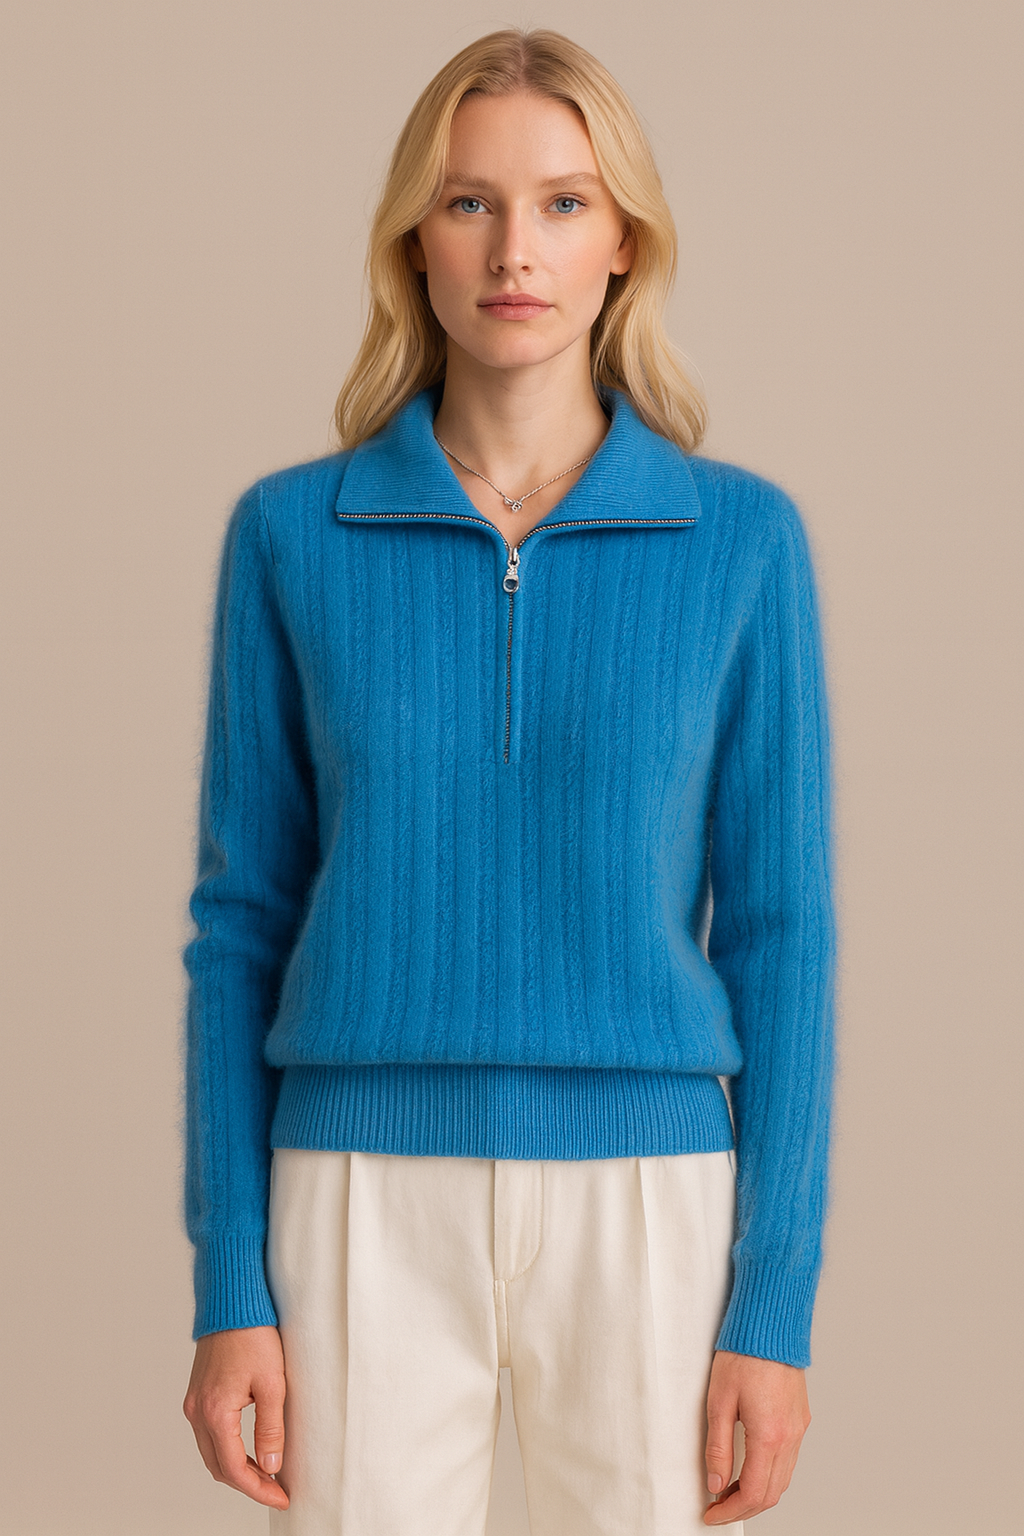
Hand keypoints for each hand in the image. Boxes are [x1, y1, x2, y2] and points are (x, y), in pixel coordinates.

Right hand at [183, 1324, 289, 1509]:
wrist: (232, 1302)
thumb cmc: (253, 1335)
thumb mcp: (272, 1382)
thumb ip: (270, 1428)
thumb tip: (271, 1466)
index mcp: (215, 1412)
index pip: (234, 1469)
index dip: (258, 1489)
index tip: (281, 1497)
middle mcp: (197, 1412)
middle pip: (219, 1467)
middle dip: (247, 1484)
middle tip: (276, 1490)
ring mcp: (194, 1403)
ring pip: (211, 1454)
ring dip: (236, 1469)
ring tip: (266, 1473)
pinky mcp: (197, 1395)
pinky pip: (207, 1435)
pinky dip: (226, 1450)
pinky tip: (248, 1449)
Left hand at [703, 1349, 810, 1523]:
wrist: (770, 1325)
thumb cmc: (743, 1354)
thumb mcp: (719, 1401)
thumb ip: (718, 1447)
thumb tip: (715, 1482)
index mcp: (769, 1435)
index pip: (754, 1493)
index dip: (731, 1510)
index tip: (712, 1513)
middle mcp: (790, 1437)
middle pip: (772, 1492)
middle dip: (744, 1506)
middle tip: (718, 1505)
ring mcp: (799, 1428)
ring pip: (783, 1478)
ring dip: (759, 1491)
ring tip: (730, 1488)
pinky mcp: (801, 1418)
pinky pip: (789, 1459)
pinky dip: (771, 1473)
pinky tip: (751, 1466)